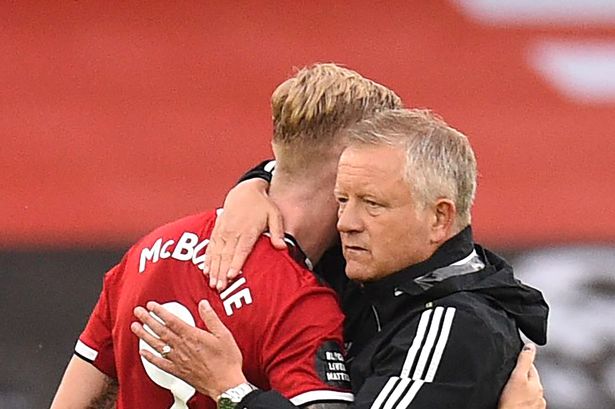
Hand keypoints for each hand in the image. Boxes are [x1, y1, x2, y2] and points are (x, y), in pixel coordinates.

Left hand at [131, 300, 246, 398]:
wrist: (226, 384)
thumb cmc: (226, 361)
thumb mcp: (224, 334)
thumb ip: (211, 318)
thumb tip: (203, 304)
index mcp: (192, 336)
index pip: (172, 321)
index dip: (160, 312)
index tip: (151, 305)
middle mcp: (182, 347)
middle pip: (161, 331)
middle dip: (148, 320)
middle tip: (138, 312)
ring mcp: (178, 360)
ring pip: (157, 345)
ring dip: (144, 335)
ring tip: (135, 327)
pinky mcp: (178, 371)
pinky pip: (160, 363)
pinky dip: (150, 357)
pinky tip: (143, 353)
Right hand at [204, 178, 285, 291]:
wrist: (245, 191)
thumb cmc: (262, 205)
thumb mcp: (274, 215)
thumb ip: (278, 231)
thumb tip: (282, 247)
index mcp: (248, 230)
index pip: (241, 250)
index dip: (235, 263)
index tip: (231, 275)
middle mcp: (233, 232)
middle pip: (226, 255)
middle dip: (222, 272)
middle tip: (220, 288)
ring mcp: (223, 231)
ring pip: (217, 253)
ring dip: (214, 269)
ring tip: (213, 284)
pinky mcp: (217, 231)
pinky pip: (210, 247)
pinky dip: (207, 259)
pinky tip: (205, 271)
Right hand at [498, 343, 545, 408]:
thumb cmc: (511, 404)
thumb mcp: (517, 377)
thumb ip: (524, 361)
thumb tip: (530, 346)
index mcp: (536, 383)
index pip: (530, 365)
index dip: (520, 361)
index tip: (511, 361)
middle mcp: (539, 394)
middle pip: (529, 378)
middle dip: (521, 375)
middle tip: (508, 376)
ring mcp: (536, 405)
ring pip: (528, 391)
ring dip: (521, 388)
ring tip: (510, 390)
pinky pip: (526, 401)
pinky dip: (520, 399)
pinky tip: (513, 400)